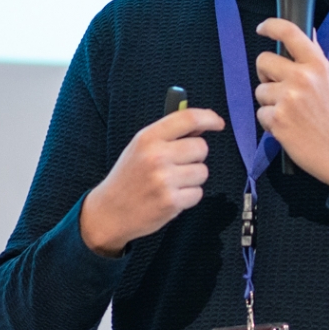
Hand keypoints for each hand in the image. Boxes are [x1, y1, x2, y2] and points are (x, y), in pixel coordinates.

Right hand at [79, 107, 226, 256]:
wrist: (110, 211)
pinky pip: (198, 193)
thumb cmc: (129, 177)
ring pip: (203, 171)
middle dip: (196, 156)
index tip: (218, 123)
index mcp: (148, 138)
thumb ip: (168, 134)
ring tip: (172, 183)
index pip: (188, 118)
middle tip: (178, 165)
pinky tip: (171, 197)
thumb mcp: (140, 147)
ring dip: (192, 178)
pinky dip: (188, 196)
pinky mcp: (171, 202)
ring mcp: (164, 180)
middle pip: (201, 147)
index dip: (209, 118)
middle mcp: (156, 156)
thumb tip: (200, 124)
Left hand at [255, 19, 328, 190]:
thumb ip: (315, 61)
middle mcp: (302, 77)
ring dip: (269, 102)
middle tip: (278, 87)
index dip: (271, 26)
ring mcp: (287, 98)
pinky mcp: (277, 119)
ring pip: (259, 90)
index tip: (263, 28)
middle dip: (266, 74)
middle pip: (263, 60)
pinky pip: (261, 113)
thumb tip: (307, 37)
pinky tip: (289, 128)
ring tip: (291, 114)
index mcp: (318, 65)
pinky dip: (271, 122)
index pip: (289, 33)